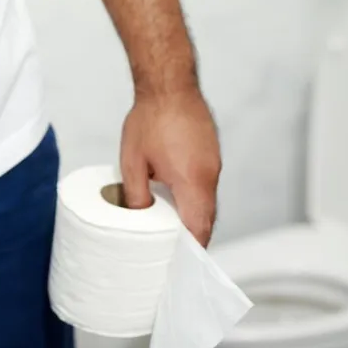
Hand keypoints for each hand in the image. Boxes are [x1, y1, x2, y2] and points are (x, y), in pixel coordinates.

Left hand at [120, 90, 221, 246]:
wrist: (169, 84)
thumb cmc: (150, 117)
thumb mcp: (133, 161)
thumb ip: (136, 194)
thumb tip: (138, 217)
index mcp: (192, 181)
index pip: (198, 227)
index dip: (191, 249)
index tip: (181, 263)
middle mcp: (209, 175)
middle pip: (207, 218)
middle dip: (193, 237)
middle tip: (176, 252)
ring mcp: (214, 163)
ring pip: (208, 201)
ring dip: (195, 217)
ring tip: (174, 230)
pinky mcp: (212, 153)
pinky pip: (207, 184)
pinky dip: (196, 198)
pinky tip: (178, 200)